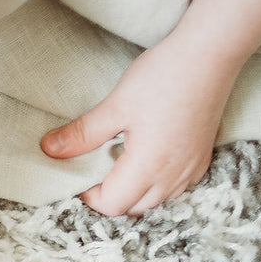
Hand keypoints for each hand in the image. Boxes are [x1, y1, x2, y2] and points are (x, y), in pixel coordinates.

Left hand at [40, 36, 235, 216]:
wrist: (210, 53)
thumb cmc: (163, 76)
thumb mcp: (115, 106)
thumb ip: (82, 134)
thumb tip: (49, 150)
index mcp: (149, 166)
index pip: (112, 205)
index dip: (89, 195)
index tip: (79, 173)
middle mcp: (174, 175)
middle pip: (133, 208)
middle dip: (109, 197)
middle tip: (94, 170)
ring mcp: (192, 168)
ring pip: (156, 201)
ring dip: (133, 193)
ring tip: (118, 164)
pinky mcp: (202, 157)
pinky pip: (175, 187)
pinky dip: (156, 184)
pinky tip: (145, 160)